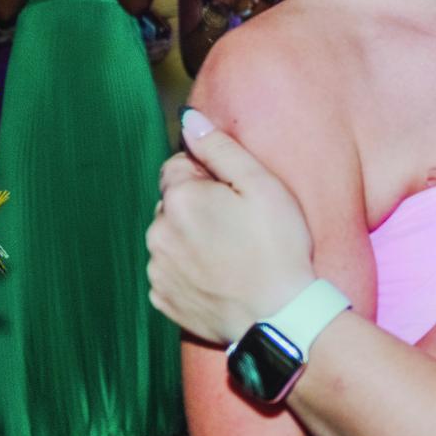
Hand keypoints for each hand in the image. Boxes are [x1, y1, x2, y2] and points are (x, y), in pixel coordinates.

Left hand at [147, 111, 317, 344]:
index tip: (239, 198)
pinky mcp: (162, 299)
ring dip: (194, 239)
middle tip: (242, 227)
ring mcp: (157, 269)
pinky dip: (190, 271)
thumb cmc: (279, 246)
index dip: (212, 177)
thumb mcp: (263, 186)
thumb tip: (189, 119)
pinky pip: (171, 272)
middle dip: (200, 207)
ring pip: (171, 237)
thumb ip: (221, 148)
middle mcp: (157, 232)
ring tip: (234, 255)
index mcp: (180, 199)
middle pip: (174, 203)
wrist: (279, 316)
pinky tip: (222, 277)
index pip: (178, 167)